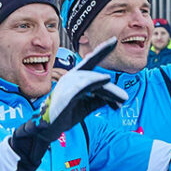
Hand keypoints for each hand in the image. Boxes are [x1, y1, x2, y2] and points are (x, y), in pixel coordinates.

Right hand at [9, 39, 126, 167]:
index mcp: (75, 78)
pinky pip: (83, 85)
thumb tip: (112, 98)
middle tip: (121, 81)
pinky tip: (106, 79)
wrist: (48, 129)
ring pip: (92, 80)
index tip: (114, 40)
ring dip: (109, 91)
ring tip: (122, 100)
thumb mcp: (85, 107)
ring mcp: (67, 84)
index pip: (90, 63)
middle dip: (106, 68)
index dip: (102, 51)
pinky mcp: (66, 93)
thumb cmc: (64, 115)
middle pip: (92, 69)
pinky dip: (95, 81)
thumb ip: (97, 100)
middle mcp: (71, 77)